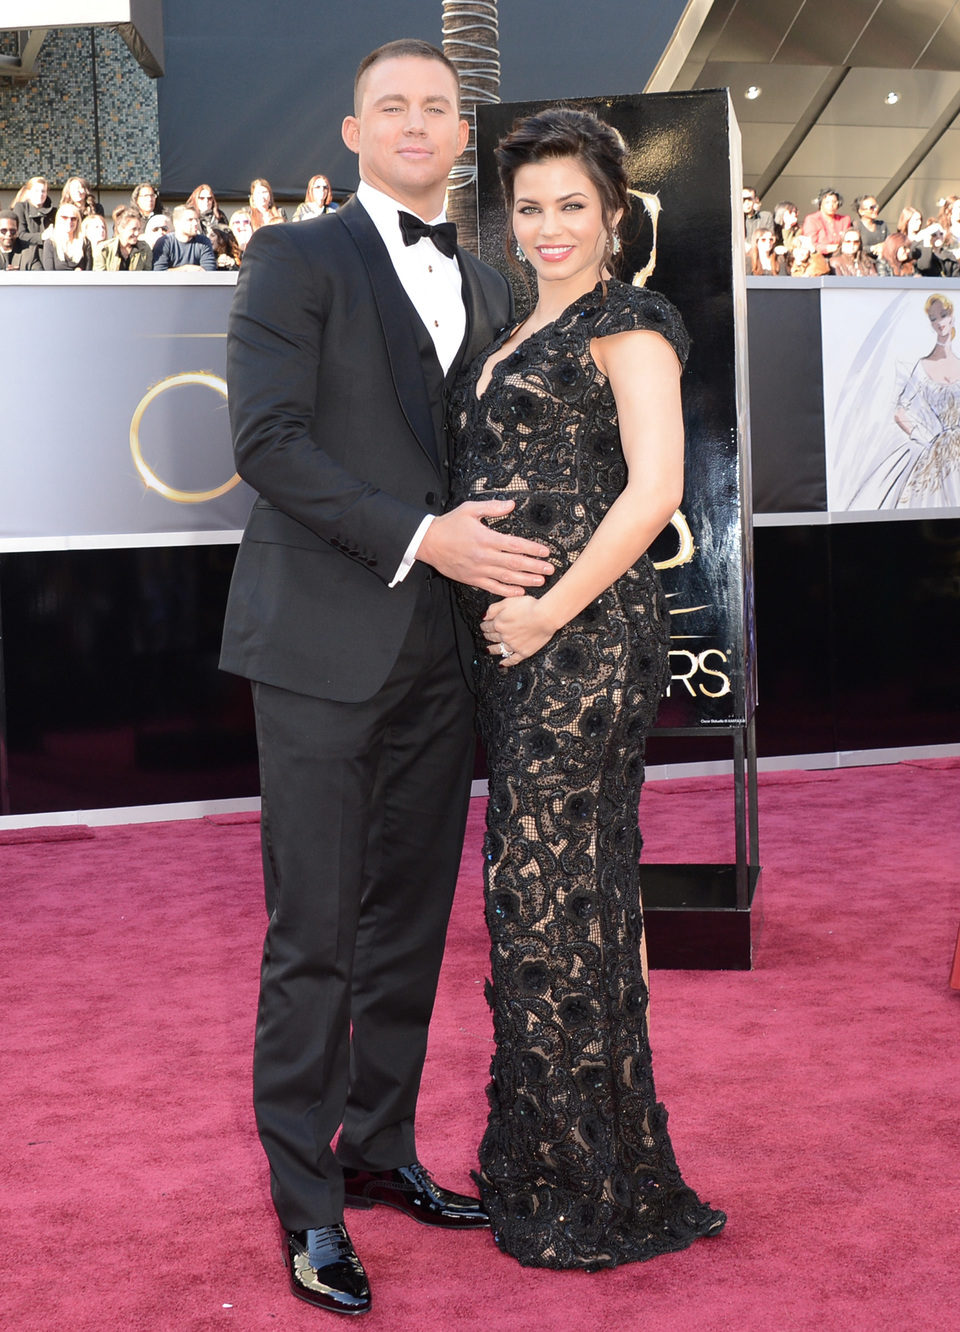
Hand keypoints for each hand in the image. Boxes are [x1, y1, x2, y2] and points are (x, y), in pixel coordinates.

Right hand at [417, 500, 553, 596]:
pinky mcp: (472, 579)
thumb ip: (493, 507)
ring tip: (540, 581)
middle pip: (515, 564)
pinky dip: (507, 591)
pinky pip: (493, 587)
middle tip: (550, 569)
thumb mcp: (470, 509)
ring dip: (526, 580)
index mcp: (486, 538)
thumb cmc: (449, 525)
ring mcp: (479, 570)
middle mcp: (484, 556)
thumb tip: (511, 504)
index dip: (532, 549)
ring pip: (507, 578)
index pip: (515, 545)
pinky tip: (519, 592)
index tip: (545, 551)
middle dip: (535, 567)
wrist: (428, 542)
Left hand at [481, 594, 558, 666]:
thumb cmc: (529, 606)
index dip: (484, 625)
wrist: (545, 616)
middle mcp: (504, 636)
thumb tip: (484, 616)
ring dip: (492, 649)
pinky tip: (502, 664)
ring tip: (488, 650)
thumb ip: (493, 609)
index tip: (483, 626)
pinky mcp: (524, 652)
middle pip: (492, 637)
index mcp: (499, 623)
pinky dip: (506, 662)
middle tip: (485, 635)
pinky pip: (513, 660)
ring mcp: (514, 645)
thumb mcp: (507, 601)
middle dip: (487, 636)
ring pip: (499, 649)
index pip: (488, 626)